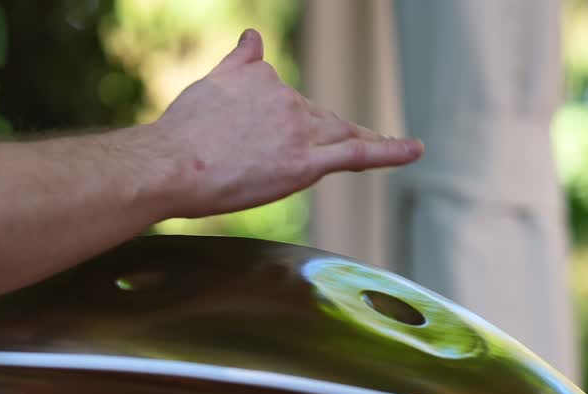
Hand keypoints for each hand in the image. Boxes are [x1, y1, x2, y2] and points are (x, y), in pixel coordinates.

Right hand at [152, 29, 422, 218]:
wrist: (171, 165)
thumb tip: (252, 35)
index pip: (291, 102)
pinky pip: (357, 154)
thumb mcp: (211, 82)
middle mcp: (286, 98)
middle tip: (299, 164)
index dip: (290, 123)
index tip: (279, 137)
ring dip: (361, 142)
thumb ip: (238, 61)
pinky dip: (391, 150)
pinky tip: (416, 149)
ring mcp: (298, 129)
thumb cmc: (182, 133)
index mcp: (263, 77)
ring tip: (393, 149)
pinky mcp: (304, 163)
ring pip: (339, 137)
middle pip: (318, 121)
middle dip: (316, 141)